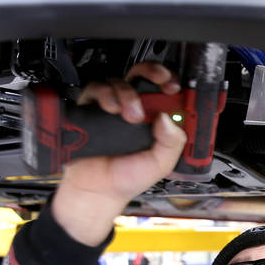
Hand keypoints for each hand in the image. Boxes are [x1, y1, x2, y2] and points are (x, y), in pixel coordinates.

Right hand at [50, 62, 185, 245]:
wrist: (96, 191)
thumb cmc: (126, 178)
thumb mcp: (160, 164)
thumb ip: (172, 143)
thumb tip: (168, 118)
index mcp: (153, 119)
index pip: (164, 91)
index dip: (170, 82)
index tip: (174, 86)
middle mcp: (133, 108)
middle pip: (142, 75)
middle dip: (152, 72)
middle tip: (159, 82)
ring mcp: (111, 106)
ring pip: (120, 81)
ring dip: (128, 93)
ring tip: (130, 114)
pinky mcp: (90, 108)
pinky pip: (95, 89)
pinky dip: (104, 94)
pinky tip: (111, 109)